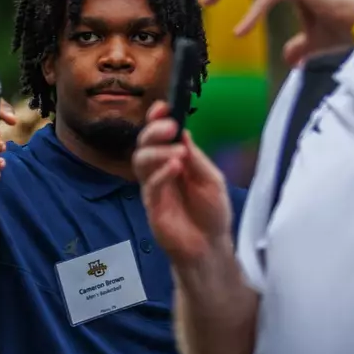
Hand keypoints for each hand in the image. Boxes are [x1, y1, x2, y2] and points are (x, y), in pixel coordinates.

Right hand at [132, 102, 233, 266]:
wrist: (209, 246)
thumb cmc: (211, 212)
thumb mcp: (212, 179)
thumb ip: (197, 158)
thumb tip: (184, 133)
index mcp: (175, 158)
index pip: (160, 134)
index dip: (157, 119)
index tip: (163, 107)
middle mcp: (160, 170)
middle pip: (144, 143)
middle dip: (154, 131)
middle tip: (170, 127)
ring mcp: (154, 187)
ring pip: (140, 161)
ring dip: (157, 151)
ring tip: (177, 153)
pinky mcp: (151, 206)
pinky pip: (150, 185)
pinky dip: (161, 173)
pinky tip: (174, 168)